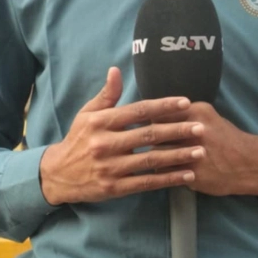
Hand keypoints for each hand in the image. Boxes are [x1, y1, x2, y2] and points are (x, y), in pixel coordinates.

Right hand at [38, 67, 205, 206]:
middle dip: (177, 131)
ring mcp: (110, 167)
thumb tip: (117, 70)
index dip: (163, 106)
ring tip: (201, 151)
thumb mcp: (87, 114)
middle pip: (148, 135)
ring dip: (178, 156)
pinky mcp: (113, 187)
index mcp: (101, 122)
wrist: (56, 175)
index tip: (186, 103)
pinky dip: (168, 179)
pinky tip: (187, 175)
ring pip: (150, 160)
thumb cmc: (78, 139)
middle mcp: (105, 144)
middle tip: (201, 128)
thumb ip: (106, 95)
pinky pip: (146, 183)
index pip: (138, 111)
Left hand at [153, 102, 257, 197]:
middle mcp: (195, 130)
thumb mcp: (209, 118)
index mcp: (198, 112)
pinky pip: (164, 172)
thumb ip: (186, 116)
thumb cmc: (226, 139)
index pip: (161, 113)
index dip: (152, 122)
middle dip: (150, 140)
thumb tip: (157, 117)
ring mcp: (193, 153)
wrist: (249, 163)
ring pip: (157, 154)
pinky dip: (162, 171)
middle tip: (148, 144)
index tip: (149, 126)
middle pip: (156, 134)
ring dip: (155, 156)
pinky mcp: (192, 173)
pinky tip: (165, 170)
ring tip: (155, 158)